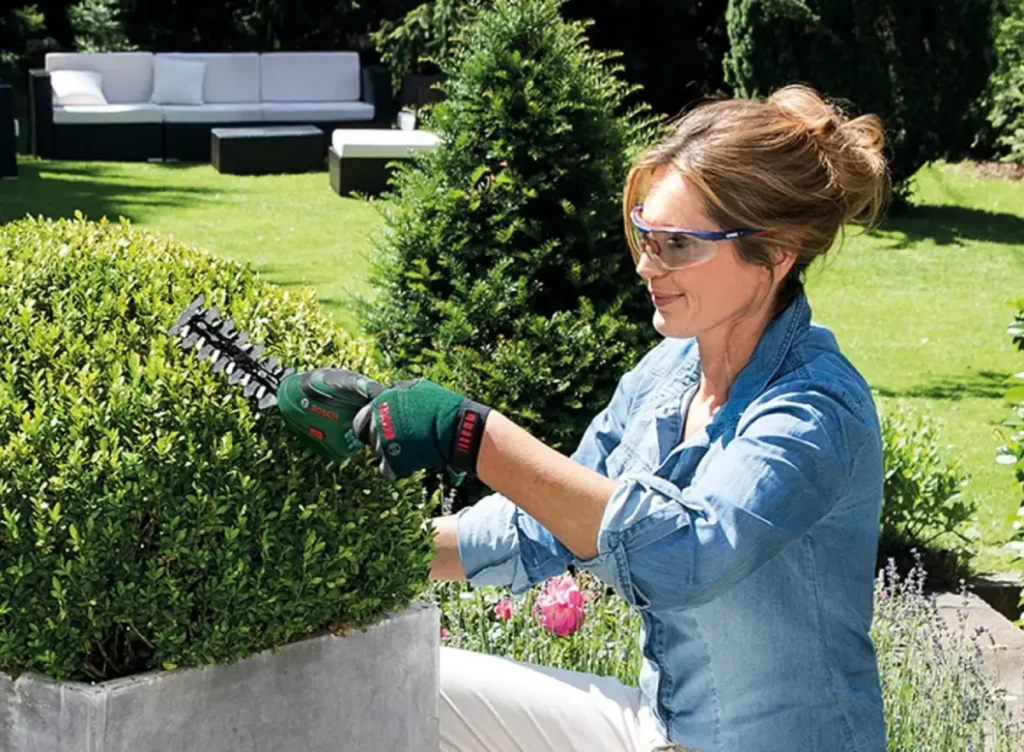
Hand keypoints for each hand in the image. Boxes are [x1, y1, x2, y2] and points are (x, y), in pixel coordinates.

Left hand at [352, 379, 491, 480]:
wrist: (456, 428)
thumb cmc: (441, 406)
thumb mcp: (417, 388)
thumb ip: (396, 392)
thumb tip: (387, 391)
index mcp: (379, 404)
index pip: (360, 421)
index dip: (370, 427)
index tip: (383, 430)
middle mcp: (376, 423)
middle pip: (368, 440)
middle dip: (380, 441)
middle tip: (400, 442)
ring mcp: (383, 444)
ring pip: (379, 455)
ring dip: (392, 455)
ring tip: (412, 450)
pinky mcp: (393, 463)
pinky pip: (387, 471)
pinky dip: (398, 469)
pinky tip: (412, 462)